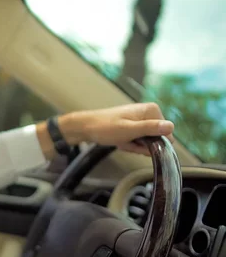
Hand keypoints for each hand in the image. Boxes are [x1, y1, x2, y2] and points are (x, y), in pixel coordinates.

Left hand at [37, 103, 174, 158]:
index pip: (166, 134)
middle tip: (127, 142)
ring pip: (147, 142)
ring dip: (134, 146)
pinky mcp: (134, 127)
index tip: (137, 142)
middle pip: (156, 139)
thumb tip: (171, 127)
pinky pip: (138, 141)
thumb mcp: (129, 130)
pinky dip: (129, 145)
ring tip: (122, 141)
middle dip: (141, 145)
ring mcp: (141, 120)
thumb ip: (150, 129)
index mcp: (151, 110)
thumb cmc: (105, 127)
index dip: (152, 143)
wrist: (86, 128)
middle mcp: (149, 113)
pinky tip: (120, 141)